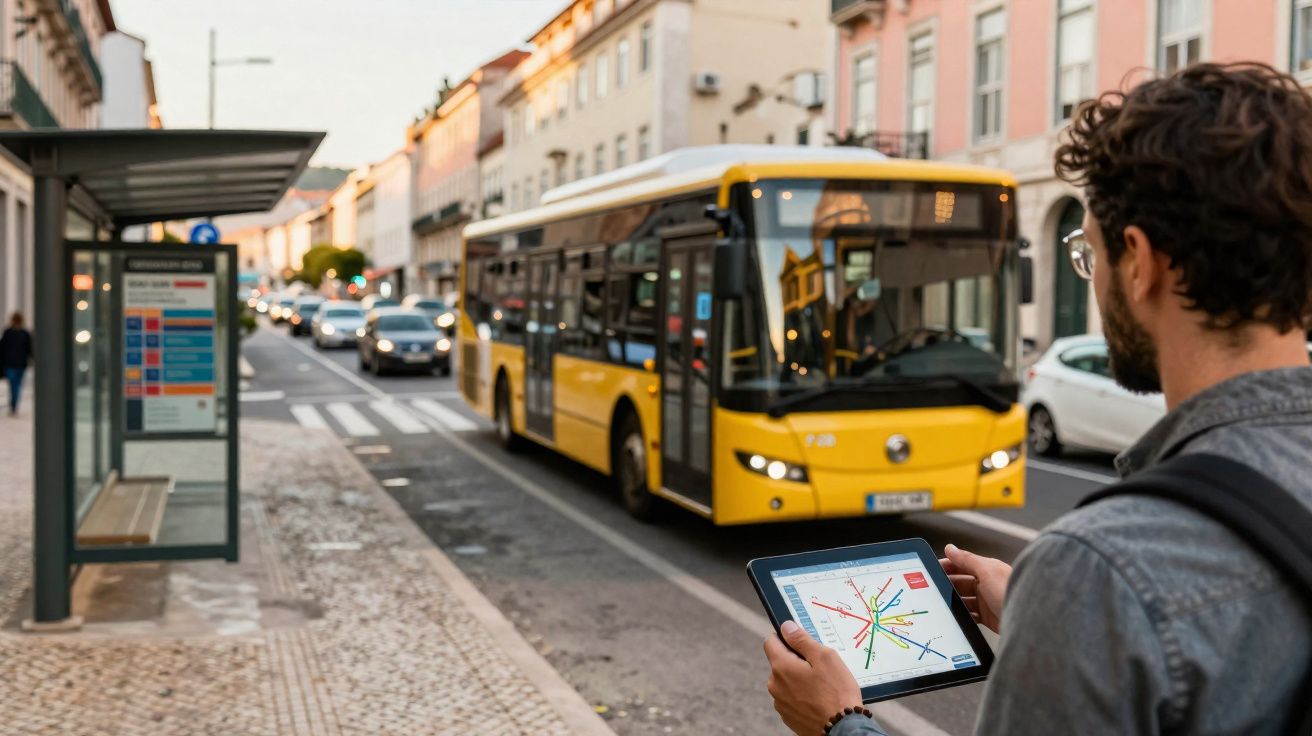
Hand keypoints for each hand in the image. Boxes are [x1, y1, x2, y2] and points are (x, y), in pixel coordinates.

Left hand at [764, 620, 861, 735]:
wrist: (843, 729)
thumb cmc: (836, 692)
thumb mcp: (824, 657)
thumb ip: (802, 640)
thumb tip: (786, 627)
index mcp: (780, 666)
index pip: (770, 641)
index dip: (785, 637)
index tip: (800, 641)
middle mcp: (774, 685)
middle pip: (780, 662)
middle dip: (796, 660)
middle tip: (819, 666)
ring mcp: (780, 703)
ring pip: (786, 681)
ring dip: (799, 679)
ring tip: (822, 685)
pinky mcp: (788, 716)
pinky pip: (791, 698)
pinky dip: (802, 695)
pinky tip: (819, 699)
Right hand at [940, 544, 1010, 633]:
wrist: (1030, 620)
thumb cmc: (1011, 592)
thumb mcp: (987, 571)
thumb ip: (967, 559)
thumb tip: (950, 548)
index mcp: (988, 569)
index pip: (963, 564)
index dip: (948, 566)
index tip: (932, 570)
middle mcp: (988, 584)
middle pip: (962, 583)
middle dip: (948, 585)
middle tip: (934, 589)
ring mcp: (988, 601)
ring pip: (965, 600)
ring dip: (955, 602)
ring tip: (943, 604)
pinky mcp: (990, 618)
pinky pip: (971, 616)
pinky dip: (963, 616)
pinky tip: (957, 617)